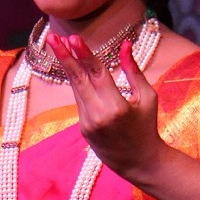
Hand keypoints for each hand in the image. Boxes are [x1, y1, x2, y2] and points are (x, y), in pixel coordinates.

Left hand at [46, 32, 165, 182]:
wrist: (139, 162)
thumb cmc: (147, 126)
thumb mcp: (147, 97)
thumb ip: (133, 70)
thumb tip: (125, 44)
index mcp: (117, 107)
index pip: (96, 75)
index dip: (83, 54)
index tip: (73, 38)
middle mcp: (98, 115)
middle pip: (78, 80)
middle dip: (64, 56)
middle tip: (52, 37)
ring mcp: (88, 123)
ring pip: (76, 88)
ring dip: (67, 65)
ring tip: (59, 44)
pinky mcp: (83, 128)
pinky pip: (80, 100)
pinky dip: (78, 82)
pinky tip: (74, 66)